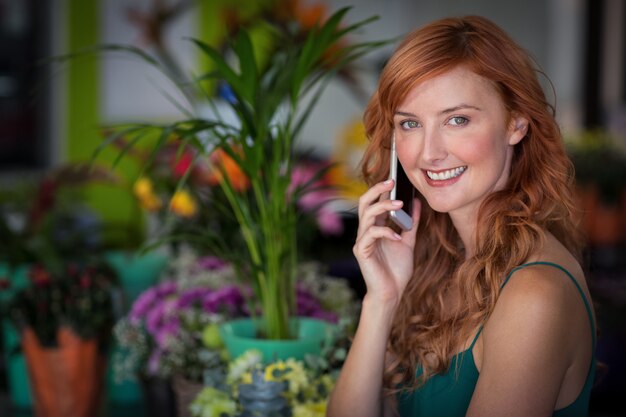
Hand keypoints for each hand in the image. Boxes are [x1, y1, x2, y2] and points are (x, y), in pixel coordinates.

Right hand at [353, 179, 420, 306]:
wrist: (391, 293)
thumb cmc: (396, 270)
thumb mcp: (408, 242)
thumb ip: (411, 224)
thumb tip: (417, 204)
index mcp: (375, 227)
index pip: (374, 202)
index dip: (381, 189)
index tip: (394, 177)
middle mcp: (366, 231)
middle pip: (364, 202)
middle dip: (377, 190)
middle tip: (391, 182)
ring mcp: (362, 241)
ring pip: (367, 215)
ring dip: (383, 207)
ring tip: (399, 204)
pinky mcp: (361, 251)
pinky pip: (370, 235)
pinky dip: (385, 232)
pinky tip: (397, 237)